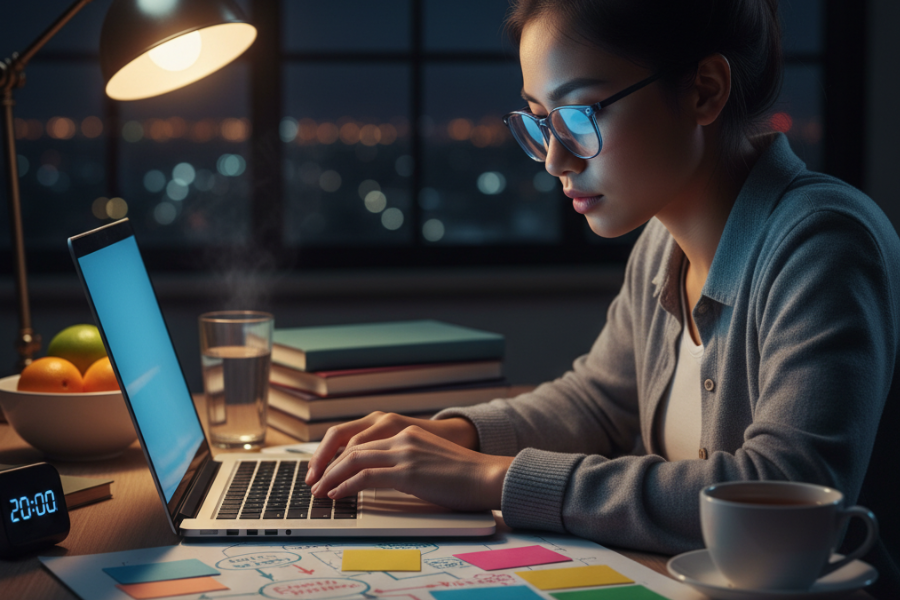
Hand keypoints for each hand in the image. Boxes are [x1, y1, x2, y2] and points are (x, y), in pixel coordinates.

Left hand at [309, 423, 512, 511]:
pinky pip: (366, 477)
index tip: (324, 469)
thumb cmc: (462, 475)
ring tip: (319, 491)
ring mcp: (404, 452)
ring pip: (353, 459)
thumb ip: (405, 461)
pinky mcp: (408, 471)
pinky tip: (337, 496)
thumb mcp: (428, 460)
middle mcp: (402, 436)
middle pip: (351, 445)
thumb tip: (380, 478)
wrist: (487, 476)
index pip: (360, 438)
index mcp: (406, 431)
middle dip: (327, 464)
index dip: (337, 454)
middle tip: (314, 481)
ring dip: (331, 476)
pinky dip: (346, 486)